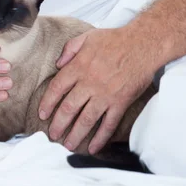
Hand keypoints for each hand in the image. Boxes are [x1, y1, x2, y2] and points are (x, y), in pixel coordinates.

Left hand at [38, 28, 154, 153]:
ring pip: (86, 120)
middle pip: (69, 108)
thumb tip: (58, 64)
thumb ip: (69, 49)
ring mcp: (105, 95)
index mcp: (79, 66)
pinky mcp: (121, 102)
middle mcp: (89, 83)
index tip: (42, 114)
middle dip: (58, 124)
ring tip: (68, 145)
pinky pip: (109, 124)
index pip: (57, 88)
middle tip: (52, 135)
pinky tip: (94, 148)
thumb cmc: (115, 39)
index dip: (47, 103)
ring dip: (76, 135)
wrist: (143, 44)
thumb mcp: (87, 36)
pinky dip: (101, 138)